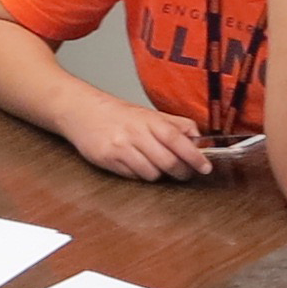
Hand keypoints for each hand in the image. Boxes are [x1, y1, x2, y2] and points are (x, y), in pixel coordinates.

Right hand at [64, 100, 213, 181]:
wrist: (81, 111)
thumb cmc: (116, 114)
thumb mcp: (148, 113)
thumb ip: (174, 123)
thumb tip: (198, 136)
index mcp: (149, 120)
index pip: (178, 139)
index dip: (194, 156)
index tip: (205, 167)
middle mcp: (135, 133)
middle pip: (168, 161)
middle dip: (181, 172)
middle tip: (185, 173)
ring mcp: (120, 147)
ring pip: (151, 173)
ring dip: (159, 175)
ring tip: (155, 166)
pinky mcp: (107, 160)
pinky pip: (132, 176)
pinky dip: (139, 175)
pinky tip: (136, 165)